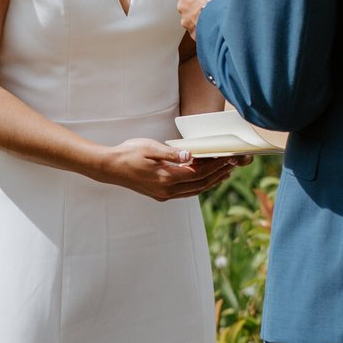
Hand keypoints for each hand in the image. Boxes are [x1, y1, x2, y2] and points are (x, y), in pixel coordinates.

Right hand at [100, 137, 240, 200]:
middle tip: (232, 165)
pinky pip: (185, 191)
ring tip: (224, 173)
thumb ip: (170, 153)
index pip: (198, 173)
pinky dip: (198, 185)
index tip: (227, 158)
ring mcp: (163, 194)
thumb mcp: (150, 147)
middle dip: (217, 175)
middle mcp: (166, 190)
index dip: (215, 166)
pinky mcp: (160, 194)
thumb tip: (190, 155)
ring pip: (194, 191)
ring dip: (210, 182)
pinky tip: (203, 178)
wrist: (110, 167)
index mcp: (165, 178)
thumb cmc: (129, 153)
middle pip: (200, 184)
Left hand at [177, 0, 232, 38]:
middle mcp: (183, 3)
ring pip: (191, 19)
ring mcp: (186, 19)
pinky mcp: (192, 32)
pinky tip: (215, 26)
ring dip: (200, 18)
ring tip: (215, 16)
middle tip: (213, 4)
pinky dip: (204, 29)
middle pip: (188, 4)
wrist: (228, 15)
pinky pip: (197, 30)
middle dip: (198, 5)